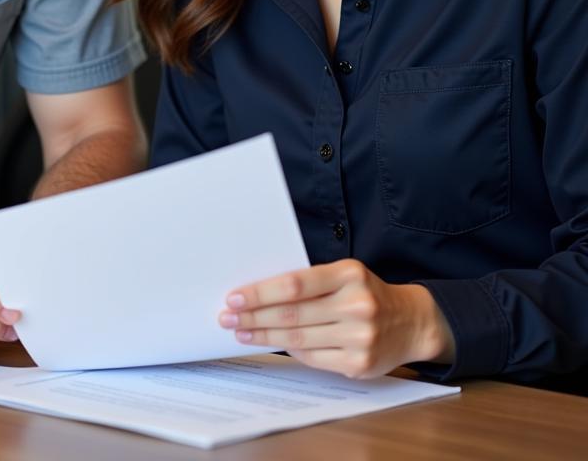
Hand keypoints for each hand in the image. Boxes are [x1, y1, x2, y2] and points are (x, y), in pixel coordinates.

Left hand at [218, 259, 454, 378]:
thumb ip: (309, 282)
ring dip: (263, 336)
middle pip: (292, 314)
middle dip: (254, 317)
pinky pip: (313, 358)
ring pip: (298, 339)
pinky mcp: (360, 363)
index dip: (261, 293)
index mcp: (349, 274)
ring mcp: (360, 337)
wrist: (411, 322)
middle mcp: (357, 305)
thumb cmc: (366, 293)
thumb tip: (259, 294)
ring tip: (240, 332)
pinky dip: (289, 350)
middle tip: (227, 317)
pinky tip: (270, 344)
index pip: (295, 284)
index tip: (235, 297)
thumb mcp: (344, 275)